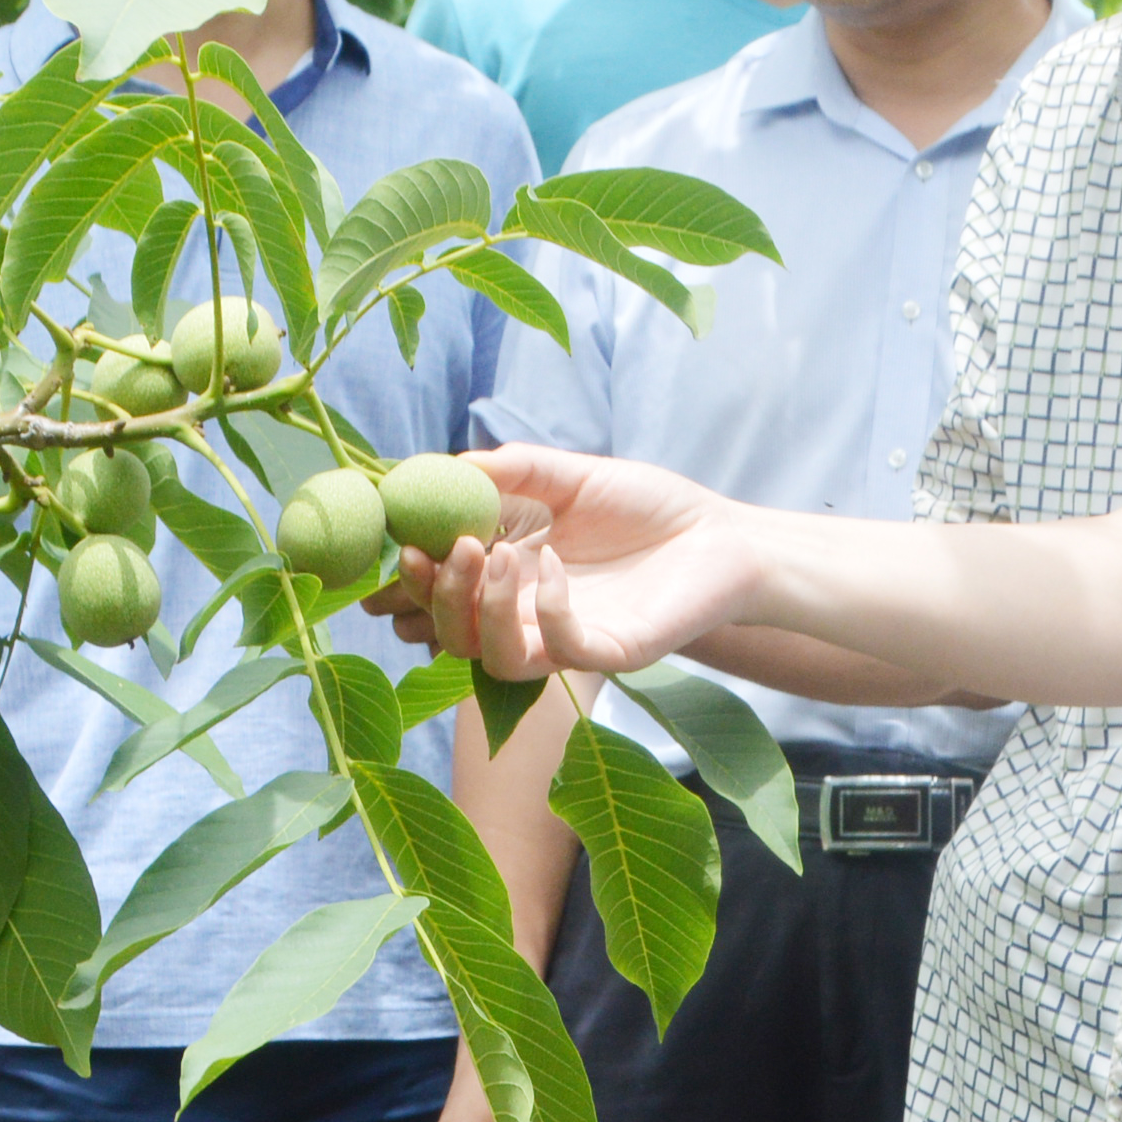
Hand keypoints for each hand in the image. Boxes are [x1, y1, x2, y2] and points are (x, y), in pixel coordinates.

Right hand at [391, 444, 761, 681]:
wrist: (723, 536)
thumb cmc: (648, 507)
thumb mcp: (571, 476)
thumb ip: (512, 471)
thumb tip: (444, 465)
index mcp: (511, 579)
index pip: (441, 595)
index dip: (410, 581)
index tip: (398, 544)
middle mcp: (529, 618)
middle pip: (453, 634)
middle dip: (436, 595)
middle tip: (444, 550)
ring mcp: (568, 639)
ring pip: (494, 657)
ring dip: (480, 607)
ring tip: (497, 553)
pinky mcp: (611, 651)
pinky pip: (560, 648)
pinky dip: (545, 607)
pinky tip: (555, 564)